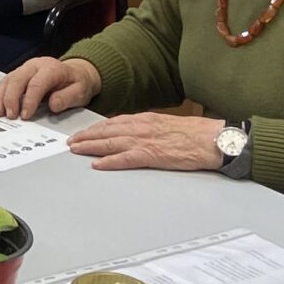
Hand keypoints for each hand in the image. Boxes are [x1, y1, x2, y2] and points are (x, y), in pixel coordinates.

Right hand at [0, 56, 102, 119]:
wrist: (75, 74)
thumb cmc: (76, 83)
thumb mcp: (80, 92)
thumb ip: (68, 97)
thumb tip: (53, 104)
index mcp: (51, 68)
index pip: (36, 83)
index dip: (29, 100)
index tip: (26, 115)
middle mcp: (36, 65)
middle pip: (18, 79)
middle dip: (11, 98)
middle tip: (11, 115)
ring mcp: (25, 68)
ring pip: (9, 79)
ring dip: (2, 97)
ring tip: (1, 112)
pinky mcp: (19, 74)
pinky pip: (6, 82)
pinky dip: (0, 94)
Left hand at [67, 112, 225, 173]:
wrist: (213, 139)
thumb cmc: (196, 133)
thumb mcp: (168, 125)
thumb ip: (150, 128)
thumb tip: (135, 133)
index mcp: (146, 119)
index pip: (114, 122)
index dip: (96, 128)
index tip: (83, 132)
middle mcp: (142, 127)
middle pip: (107, 131)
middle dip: (87, 136)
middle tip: (71, 142)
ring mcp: (146, 140)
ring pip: (111, 142)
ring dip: (91, 146)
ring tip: (75, 150)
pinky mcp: (152, 155)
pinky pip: (125, 158)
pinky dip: (110, 161)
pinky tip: (97, 164)